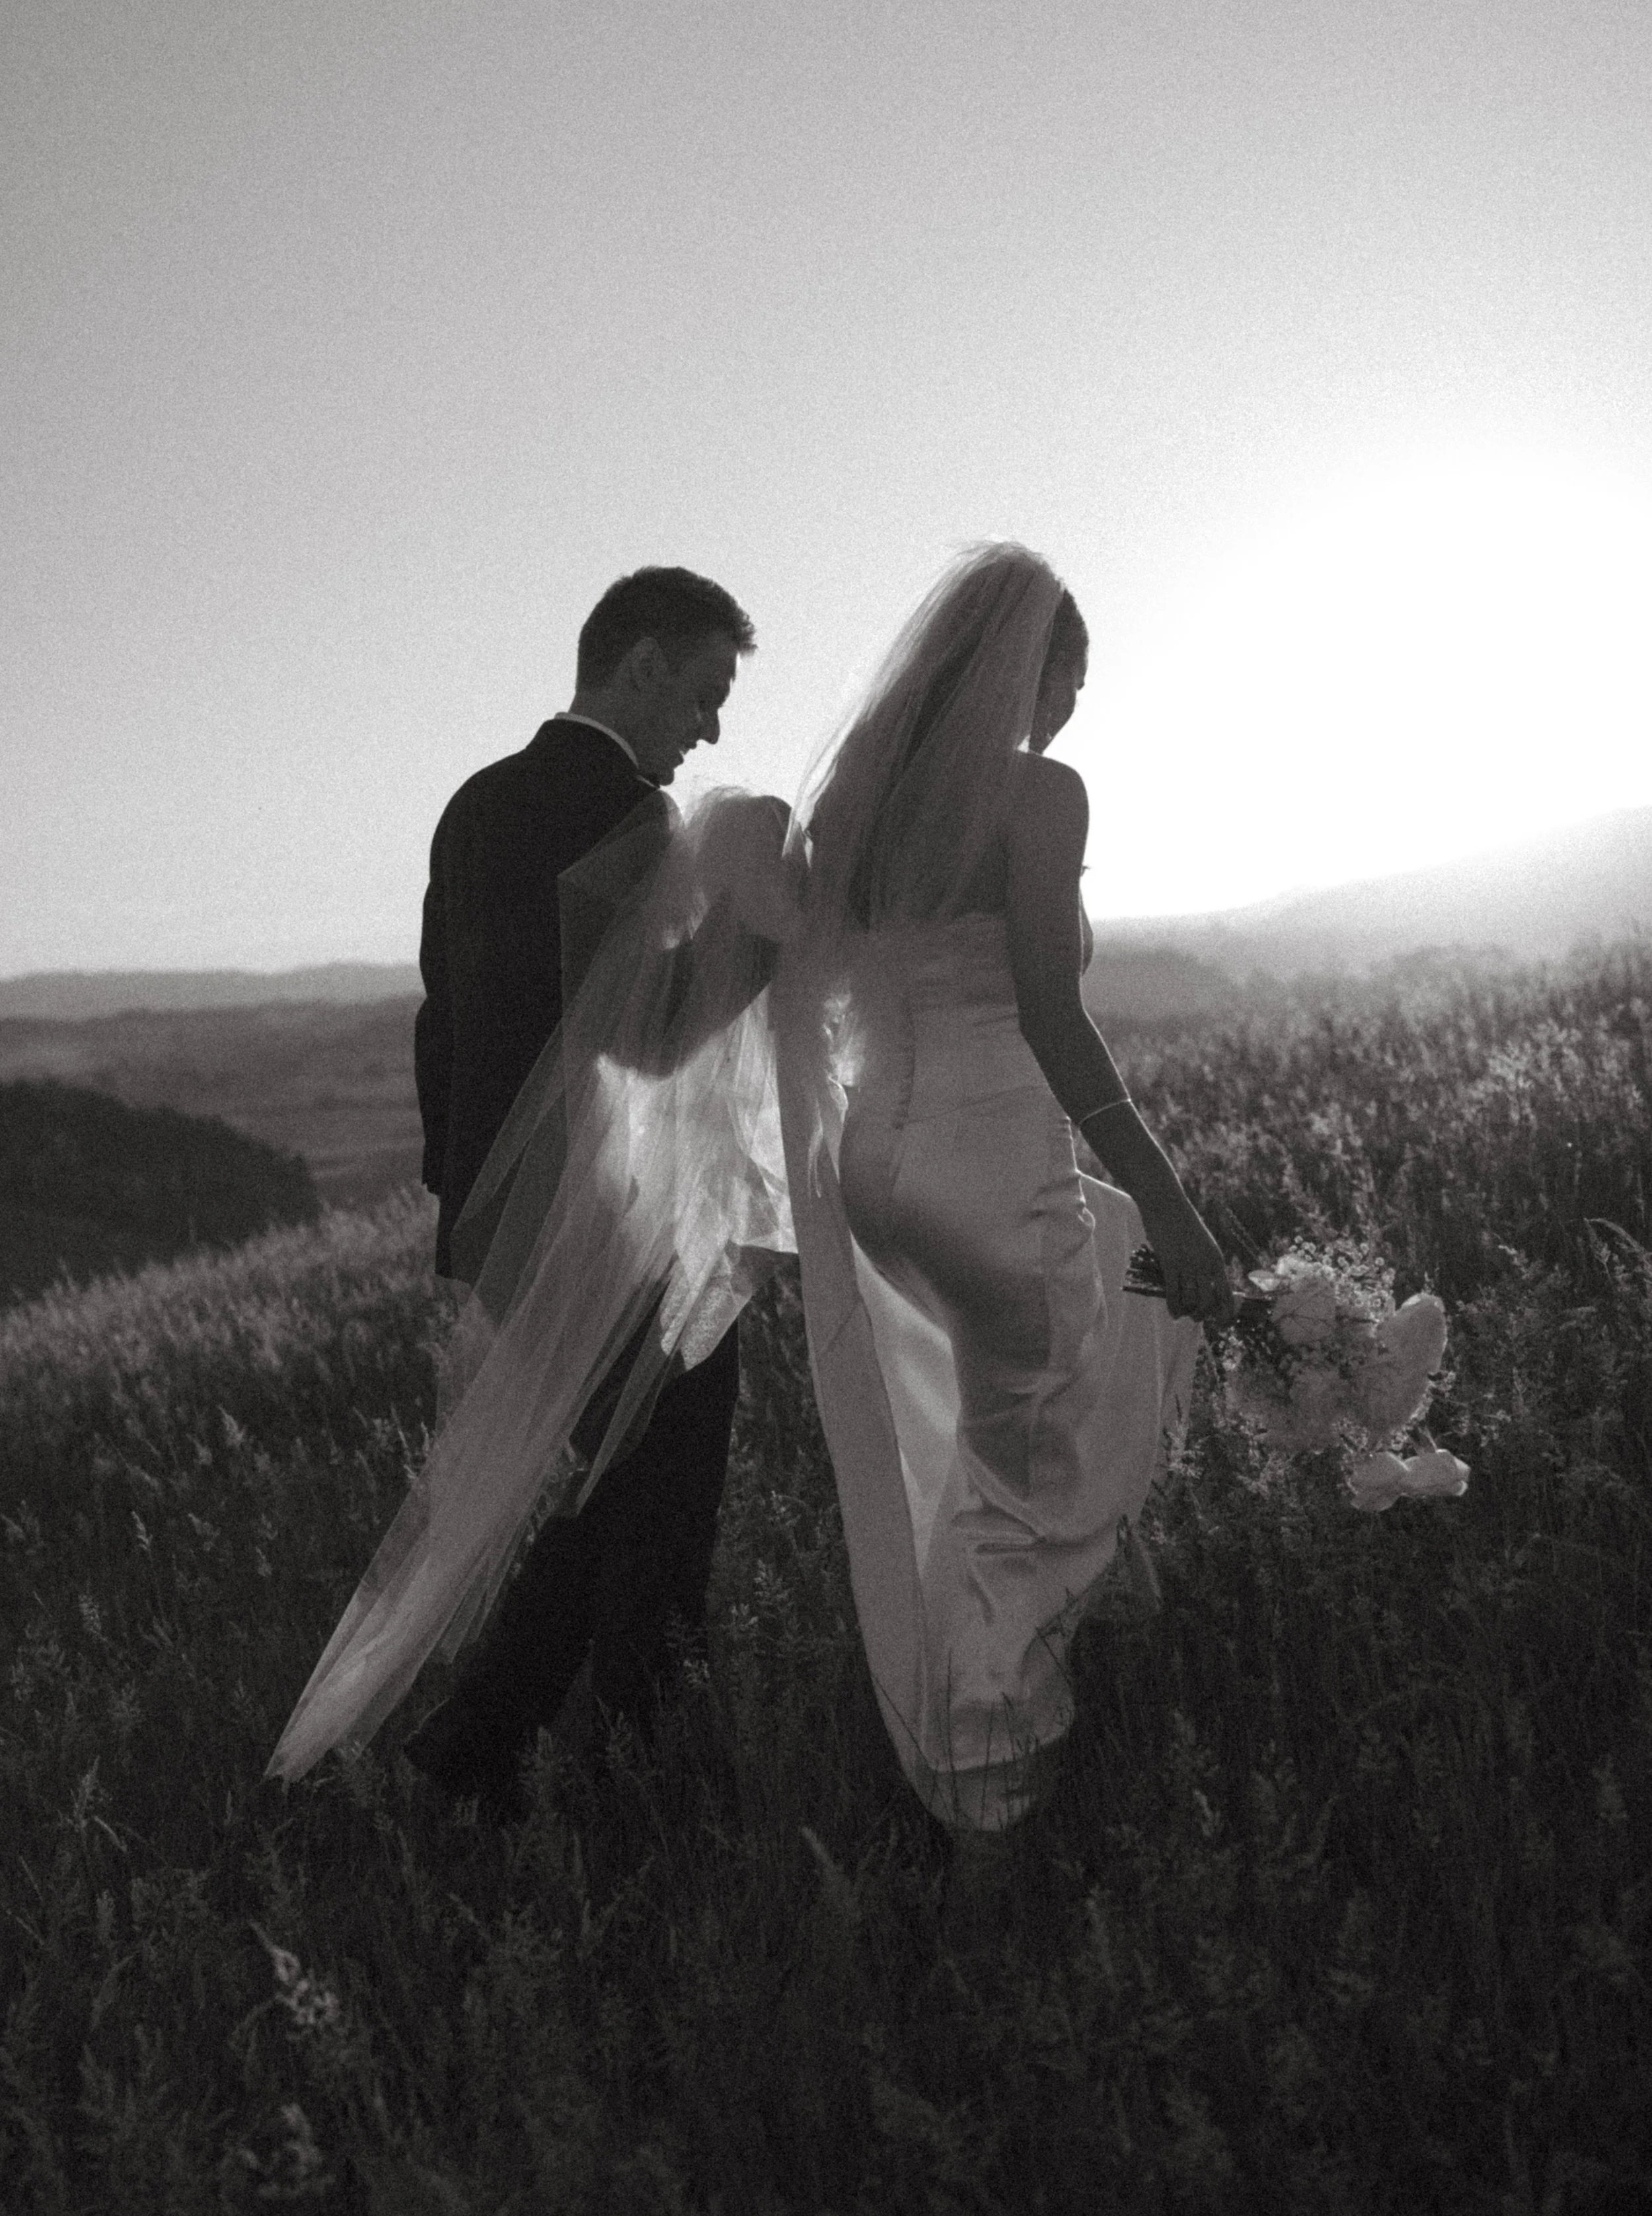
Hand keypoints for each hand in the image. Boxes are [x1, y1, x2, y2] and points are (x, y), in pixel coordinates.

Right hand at [1138, 1197, 1234, 1326]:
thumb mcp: (1203, 1243)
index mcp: (1216, 1259)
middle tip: (1195, 1316)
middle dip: (1202, 1314)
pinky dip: (1174, 1306)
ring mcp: (1187, 1264)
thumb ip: (1205, 1263)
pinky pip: (1173, 1293)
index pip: (1226, 1293)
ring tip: (1182, 1314)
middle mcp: (1205, 1264)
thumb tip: (1204, 1286)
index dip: (1226, 1312)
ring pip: (1190, 1300)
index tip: (1223, 1323)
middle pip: (1207, 1301)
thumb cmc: (1183, 1222)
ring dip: (1187, 1311)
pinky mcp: (1169, 1263)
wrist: (1166, 1204)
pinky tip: (1173, 1312)